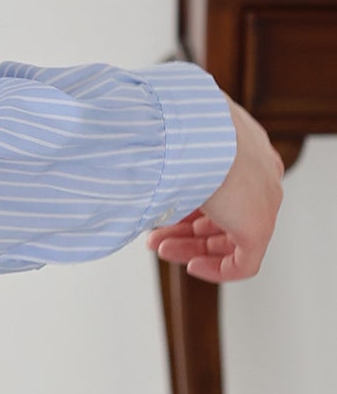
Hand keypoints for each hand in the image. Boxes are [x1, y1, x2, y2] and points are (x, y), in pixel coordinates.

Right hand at [145, 95, 284, 281]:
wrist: (195, 131)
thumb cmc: (176, 125)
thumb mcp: (172, 134)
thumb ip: (166, 150)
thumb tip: (129, 152)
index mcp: (243, 147)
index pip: (220, 185)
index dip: (188, 203)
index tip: (163, 210)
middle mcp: (259, 174)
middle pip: (223, 213)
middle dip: (184, 228)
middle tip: (154, 236)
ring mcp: (264, 202)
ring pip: (230, 237)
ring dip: (191, 246)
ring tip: (159, 248)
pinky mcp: (260, 227)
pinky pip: (244, 262)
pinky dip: (217, 269)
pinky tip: (191, 265)